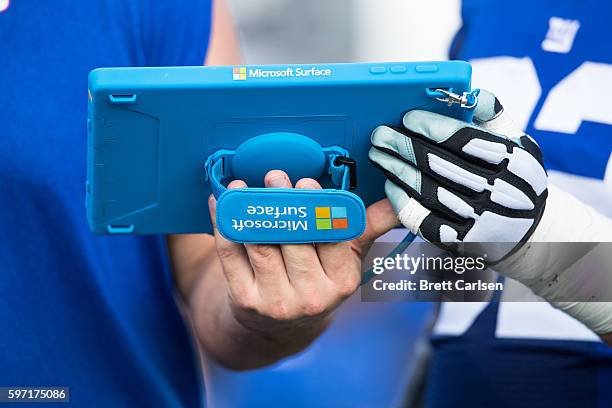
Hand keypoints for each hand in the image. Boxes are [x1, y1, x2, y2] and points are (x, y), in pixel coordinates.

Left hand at [207, 170, 397, 338]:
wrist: (278, 325)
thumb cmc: (316, 278)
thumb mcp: (346, 258)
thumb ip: (368, 227)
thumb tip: (398, 203)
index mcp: (342, 281)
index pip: (331, 239)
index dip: (318, 210)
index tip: (308, 184)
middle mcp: (312, 297)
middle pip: (295, 240)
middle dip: (284, 204)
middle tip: (275, 175)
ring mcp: (276, 302)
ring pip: (261, 246)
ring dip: (250, 211)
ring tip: (243, 186)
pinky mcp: (245, 301)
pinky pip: (232, 256)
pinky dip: (224, 226)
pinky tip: (220, 203)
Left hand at [368, 89, 547, 261]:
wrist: (533, 231)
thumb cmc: (517, 178)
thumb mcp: (519, 144)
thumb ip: (493, 117)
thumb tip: (470, 93)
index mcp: (513, 162)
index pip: (464, 140)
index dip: (431, 127)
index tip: (408, 118)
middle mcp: (497, 193)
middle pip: (439, 164)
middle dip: (403, 146)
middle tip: (380, 135)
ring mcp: (478, 220)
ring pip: (427, 190)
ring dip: (397, 170)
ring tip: (378, 155)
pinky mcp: (461, 241)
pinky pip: (422, 219)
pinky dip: (402, 200)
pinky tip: (390, 184)